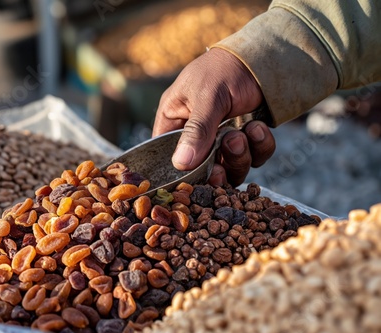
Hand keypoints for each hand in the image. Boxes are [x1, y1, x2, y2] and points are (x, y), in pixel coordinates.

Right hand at [152, 48, 275, 185]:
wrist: (264, 58)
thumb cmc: (224, 69)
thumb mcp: (207, 97)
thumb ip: (196, 131)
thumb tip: (180, 164)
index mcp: (174, 121)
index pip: (166, 155)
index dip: (178, 171)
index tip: (193, 177)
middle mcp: (196, 135)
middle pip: (200, 171)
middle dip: (216, 169)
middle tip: (222, 165)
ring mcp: (222, 141)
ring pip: (230, 169)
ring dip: (240, 156)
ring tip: (244, 133)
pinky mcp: (247, 142)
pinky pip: (254, 158)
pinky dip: (259, 147)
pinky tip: (258, 127)